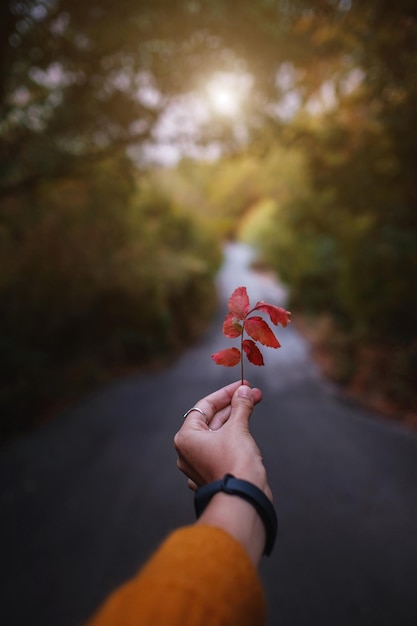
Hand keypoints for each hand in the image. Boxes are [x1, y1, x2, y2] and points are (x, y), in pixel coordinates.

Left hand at [174, 381, 270, 499]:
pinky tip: (246, 427)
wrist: (244, 499)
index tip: (242, 385)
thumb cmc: (235, 465)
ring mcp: (200, 465)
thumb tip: (244, 392)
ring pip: (218, 434)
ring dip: (235, 419)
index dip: (225, 393)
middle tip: (252, 394)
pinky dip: (235, 436)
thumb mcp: (238, 428)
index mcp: (186, 438)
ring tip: (252, 404)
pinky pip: (222, 449)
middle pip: (211, 420)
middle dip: (233, 405)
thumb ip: (240, 406)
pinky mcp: (213, 474)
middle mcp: (188, 452)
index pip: (204, 406)